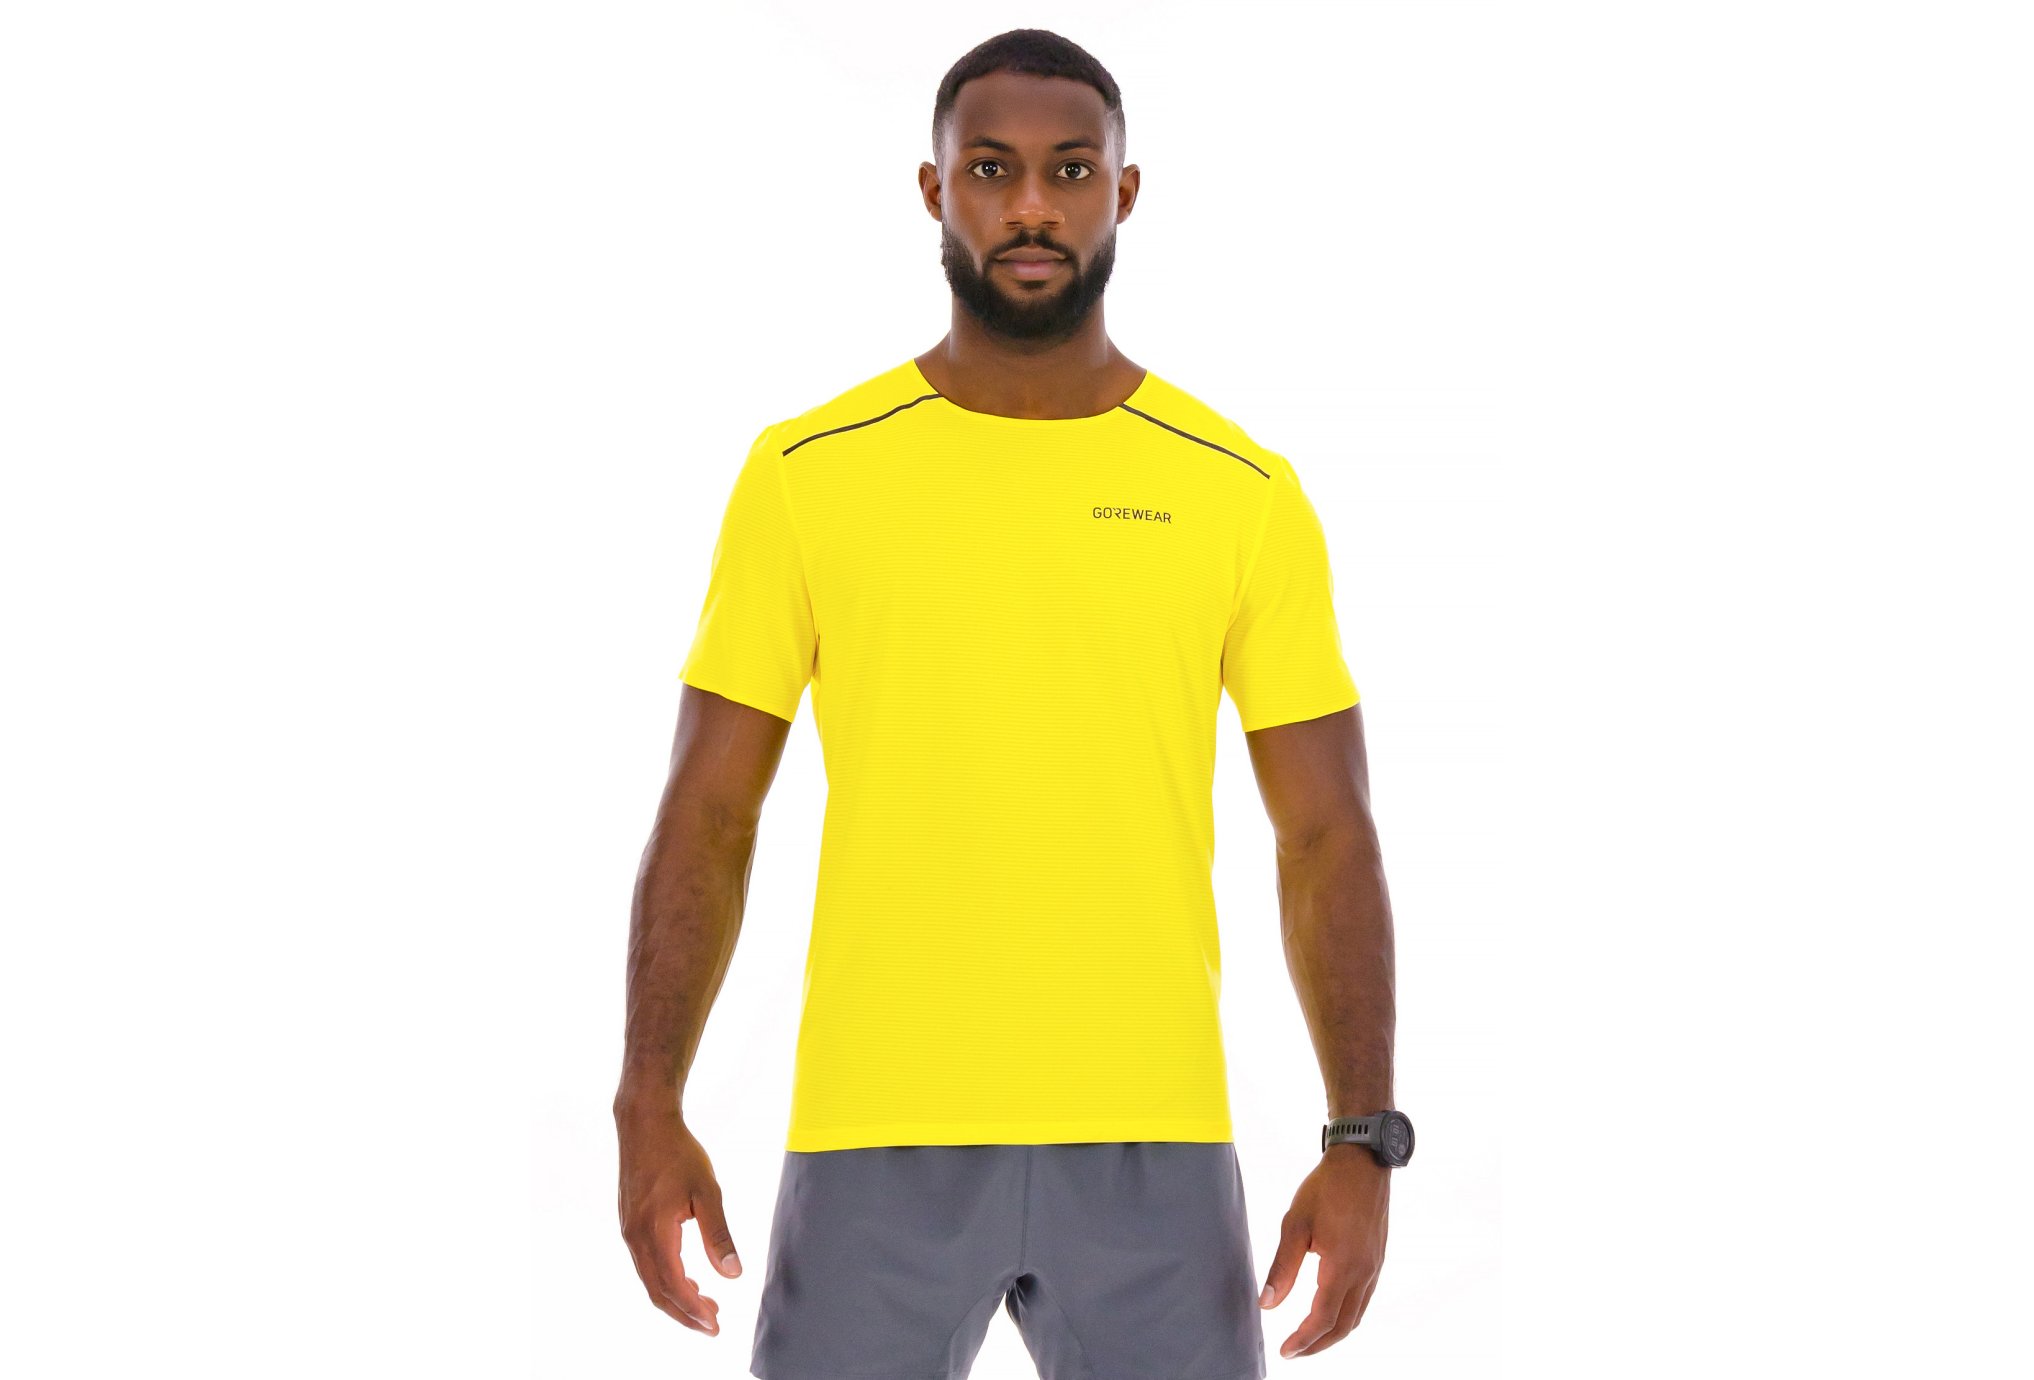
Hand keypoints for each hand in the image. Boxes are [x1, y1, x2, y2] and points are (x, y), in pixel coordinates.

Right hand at [616, 1104, 743, 1334]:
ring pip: (650, 1279)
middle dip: (685, 1313)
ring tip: (705, 1303)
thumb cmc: (678, 1153)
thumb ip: (718, 1235)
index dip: (694, 1310)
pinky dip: (665, 1279)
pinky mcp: (629, 1223)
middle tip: (712, 1324)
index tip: (716, 1324)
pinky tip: (687, 1276)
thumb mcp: (707, 1192)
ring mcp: (628, 1231)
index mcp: (654, 1233)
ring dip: (676, 1297)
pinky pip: (645, 1263)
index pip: (674, 1285)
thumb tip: (733, 1274)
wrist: (644, 1124)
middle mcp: (635, 1238)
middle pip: (658, 1291)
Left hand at [1259, 1144, 1389, 1357]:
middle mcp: (1364, 1273)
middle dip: (1318, 1344)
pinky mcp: (1378, 1258)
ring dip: (1334, 1332)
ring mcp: (1375, 1266)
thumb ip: (1282, 1267)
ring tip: (1310, 1337)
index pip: (1322, 1319)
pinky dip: (1347, 1314)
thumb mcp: (1295, 1224)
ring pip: (1357, 1315)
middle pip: (1344, 1326)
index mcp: (1342, 1267)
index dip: (1303, 1340)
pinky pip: (1365, 1299)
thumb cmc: (1326, 1187)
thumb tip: (1267, 1304)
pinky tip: (1331, 1310)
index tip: (1284, 1351)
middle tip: (1294, 1351)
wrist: (1362, 1161)